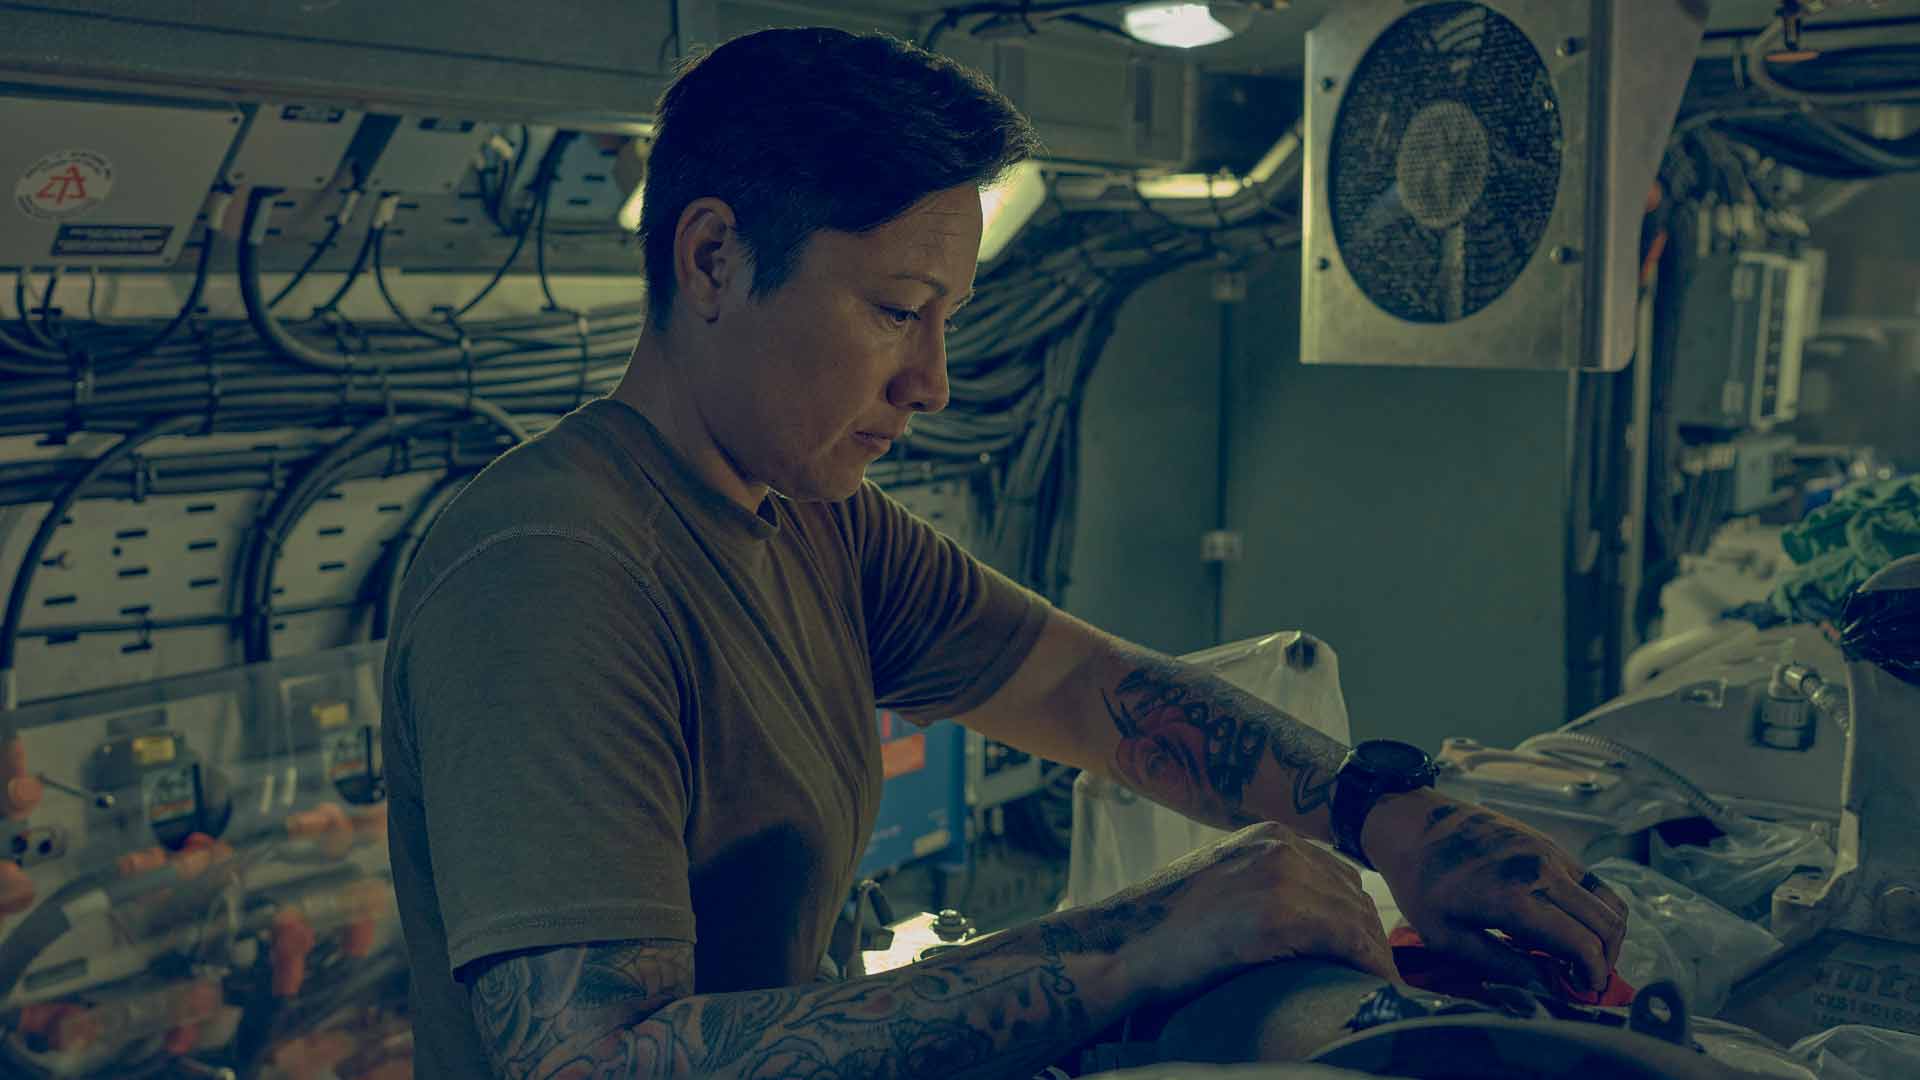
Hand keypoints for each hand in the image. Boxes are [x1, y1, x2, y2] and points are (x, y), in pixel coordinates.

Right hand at [1104, 821, 1396, 999]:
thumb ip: (1266, 884)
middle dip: (1370, 941)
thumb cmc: (1168, 928)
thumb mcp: (1224, 883)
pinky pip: (1346, 941)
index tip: (1365, 954)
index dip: (1357, 920)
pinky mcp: (1278, 915)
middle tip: (1380, 980)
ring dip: (1374, 958)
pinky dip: (1367, 966)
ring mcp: (1279, 876)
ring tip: (1380, 990)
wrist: (1124, 947)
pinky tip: (1374, 987)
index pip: (1339, 876)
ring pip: (1357, 920)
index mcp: (1269, 836)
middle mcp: (1279, 846)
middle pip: (1354, 897)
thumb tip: (1313, 917)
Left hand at [1363, 790, 1628, 993]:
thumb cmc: (1421, 885)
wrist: (1410, 824)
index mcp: (1513, 898)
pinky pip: (1590, 880)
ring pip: (1607, 899)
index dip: (1592, 974)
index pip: (1580, 943)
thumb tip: (1547, 986)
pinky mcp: (1548, 841)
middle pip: (1605, 922)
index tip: (1585, 991)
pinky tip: (1570, 924)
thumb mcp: (1447, 938)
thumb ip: (1502, 966)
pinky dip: (1594, 907)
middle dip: (1606, 958)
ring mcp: (1549, 850)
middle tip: (1587, 978)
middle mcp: (1541, 870)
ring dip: (1607, 932)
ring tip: (1585, 954)